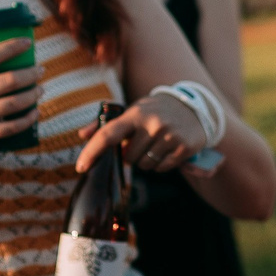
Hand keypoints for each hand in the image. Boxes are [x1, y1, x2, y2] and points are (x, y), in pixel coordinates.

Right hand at [0, 38, 41, 160]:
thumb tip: (6, 65)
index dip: (12, 47)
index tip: (27, 43)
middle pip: (9, 80)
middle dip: (30, 74)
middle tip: (40, 70)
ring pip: (14, 103)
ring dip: (33, 95)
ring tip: (40, 89)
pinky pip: (11, 126)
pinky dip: (27, 119)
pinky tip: (35, 113)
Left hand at [78, 92, 204, 173]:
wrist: (194, 107)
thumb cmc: (155, 111)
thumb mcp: (133, 111)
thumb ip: (106, 124)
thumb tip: (82, 135)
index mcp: (135, 114)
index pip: (108, 134)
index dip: (92, 151)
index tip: (81, 167)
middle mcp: (152, 124)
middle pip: (129, 157)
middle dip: (132, 155)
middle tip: (142, 143)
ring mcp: (169, 135)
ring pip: (145, 165)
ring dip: (147, 161)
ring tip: (156, 145)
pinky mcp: (183, 147)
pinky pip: (162, 168)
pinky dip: (161, 164)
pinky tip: (167, 151)